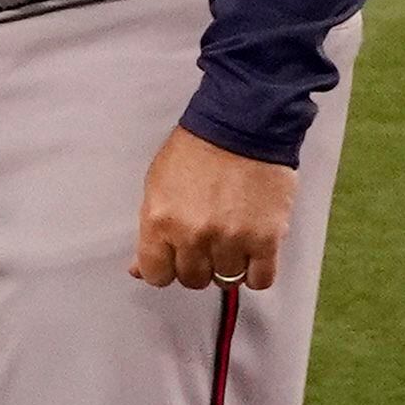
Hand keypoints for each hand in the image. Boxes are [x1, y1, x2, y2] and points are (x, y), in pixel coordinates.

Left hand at [132, 127, 297, 292]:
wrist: (242, 124)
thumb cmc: (198, 148)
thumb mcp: (157, 185)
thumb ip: (149, 230)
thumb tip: (139, 268)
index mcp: (160, 221)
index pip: (156, 275)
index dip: (165, 269)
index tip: (174, 260)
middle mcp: (194, 235)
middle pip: (192, 279)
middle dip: (197, 264)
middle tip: (206, 243)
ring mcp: (231, 239)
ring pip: (226, 280)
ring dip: (228, 265)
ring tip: (231, 241)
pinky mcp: (266, 238)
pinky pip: (260, 279)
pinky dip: (256, 272)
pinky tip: (253, 254)